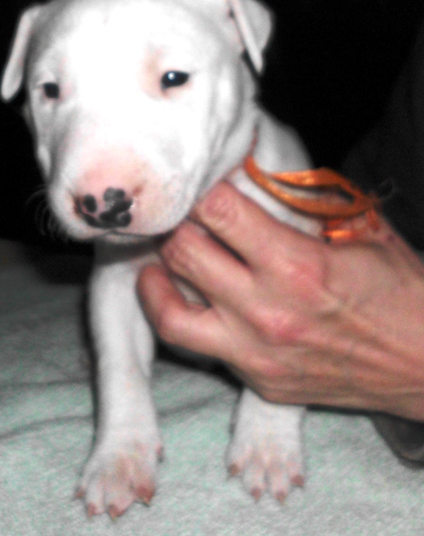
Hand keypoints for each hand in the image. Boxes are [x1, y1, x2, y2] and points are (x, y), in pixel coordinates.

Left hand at [138, 181, 423, 419]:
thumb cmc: (401, 294)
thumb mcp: (364, 232)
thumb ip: (309, 202)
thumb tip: (262, 174)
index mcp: (297, 265)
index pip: (218, 211)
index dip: (201, 188)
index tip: (199, 180)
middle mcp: (267, 311)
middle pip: (183, 253)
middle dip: (174, 225)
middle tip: (177, 215)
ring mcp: (256, 353)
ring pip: (169, 314)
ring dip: (155, 279)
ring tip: (155, 260)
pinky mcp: (256, 380)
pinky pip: (197, 347)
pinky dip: (181, 317)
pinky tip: (184, 298)